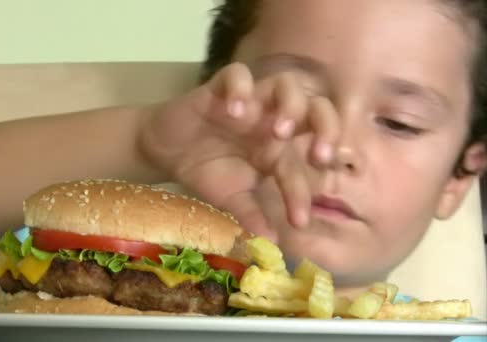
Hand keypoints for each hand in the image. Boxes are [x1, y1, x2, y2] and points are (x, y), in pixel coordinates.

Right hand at [140, 62, 339, 240]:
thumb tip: (272, 243)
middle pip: (317, 108)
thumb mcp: (229, 198)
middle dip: (327, 127)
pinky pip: (237, 74)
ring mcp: (250, 101)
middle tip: (317, 156)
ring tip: (277, 130)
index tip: (298, 220)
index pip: (303, 164)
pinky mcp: (220, 88)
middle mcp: (272, 120)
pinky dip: (240, 88)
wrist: (167, 149)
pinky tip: (233, 110)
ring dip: (290, 104)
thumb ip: (251, 214)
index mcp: (281, 148)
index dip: (304, 192)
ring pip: (285, 83)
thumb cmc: (205, 170)